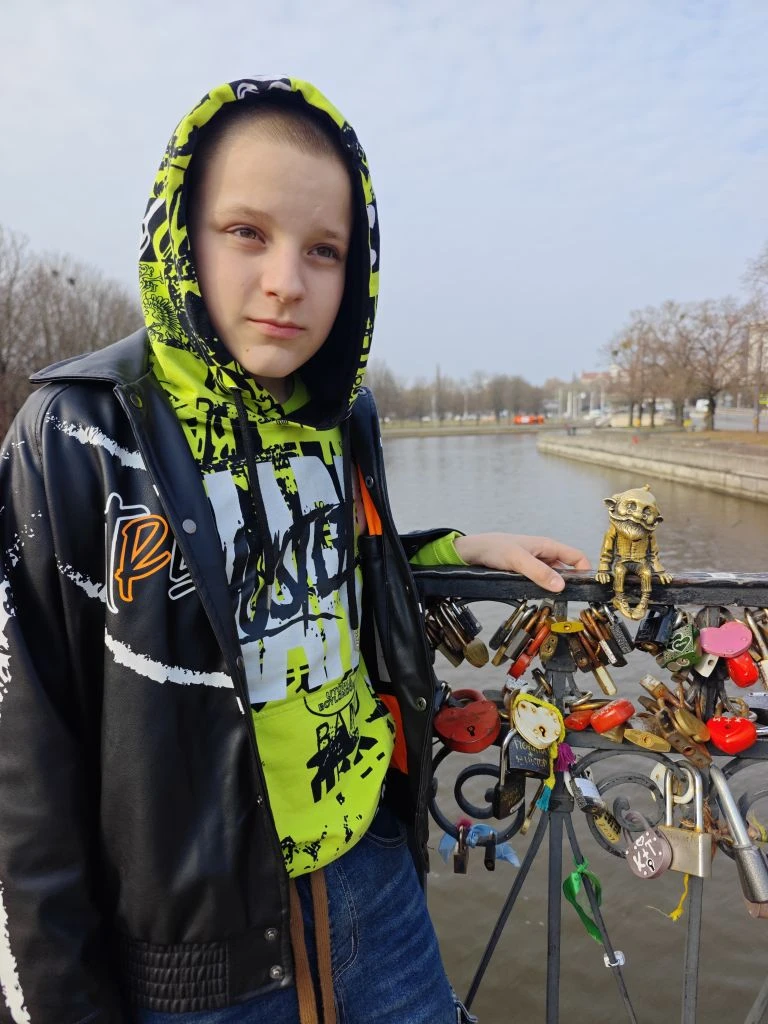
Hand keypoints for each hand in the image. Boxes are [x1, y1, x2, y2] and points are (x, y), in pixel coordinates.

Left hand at [453, 533, 590, 592]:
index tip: (587, 588)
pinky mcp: (526, 573)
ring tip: (555, 603)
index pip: (576, 557)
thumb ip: (539, 572)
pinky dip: (542, 590)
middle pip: (567, 570)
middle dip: (570, 584)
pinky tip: (539, 599)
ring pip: (552, 578)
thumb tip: (561, 586)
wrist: (472, 552)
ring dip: (554, 588)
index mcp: (548, 546)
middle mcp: (545, 555)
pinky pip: (540, 582)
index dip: (585, 571)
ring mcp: (535, 565)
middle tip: (570, 602)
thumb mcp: (518, 560)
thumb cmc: (495, 548)